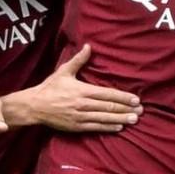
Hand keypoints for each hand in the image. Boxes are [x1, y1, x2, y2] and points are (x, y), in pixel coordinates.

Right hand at [17, 44, 142, 132]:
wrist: (34, 106)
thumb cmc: (50, 88)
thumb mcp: (64, 71)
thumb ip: (78, 60)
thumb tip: (88, 46)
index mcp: (82, 90)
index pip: (108, 94)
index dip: (123, 97)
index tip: (136, 99)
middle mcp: (83, 104)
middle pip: (109, 107)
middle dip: (126, 109)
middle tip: (140, 111)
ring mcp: (80, 117)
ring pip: (104, 118)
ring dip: (121, 119)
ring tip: (134, 120)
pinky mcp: (76, 126)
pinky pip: (95, 127)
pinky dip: (108, 127)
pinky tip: (119, 127)